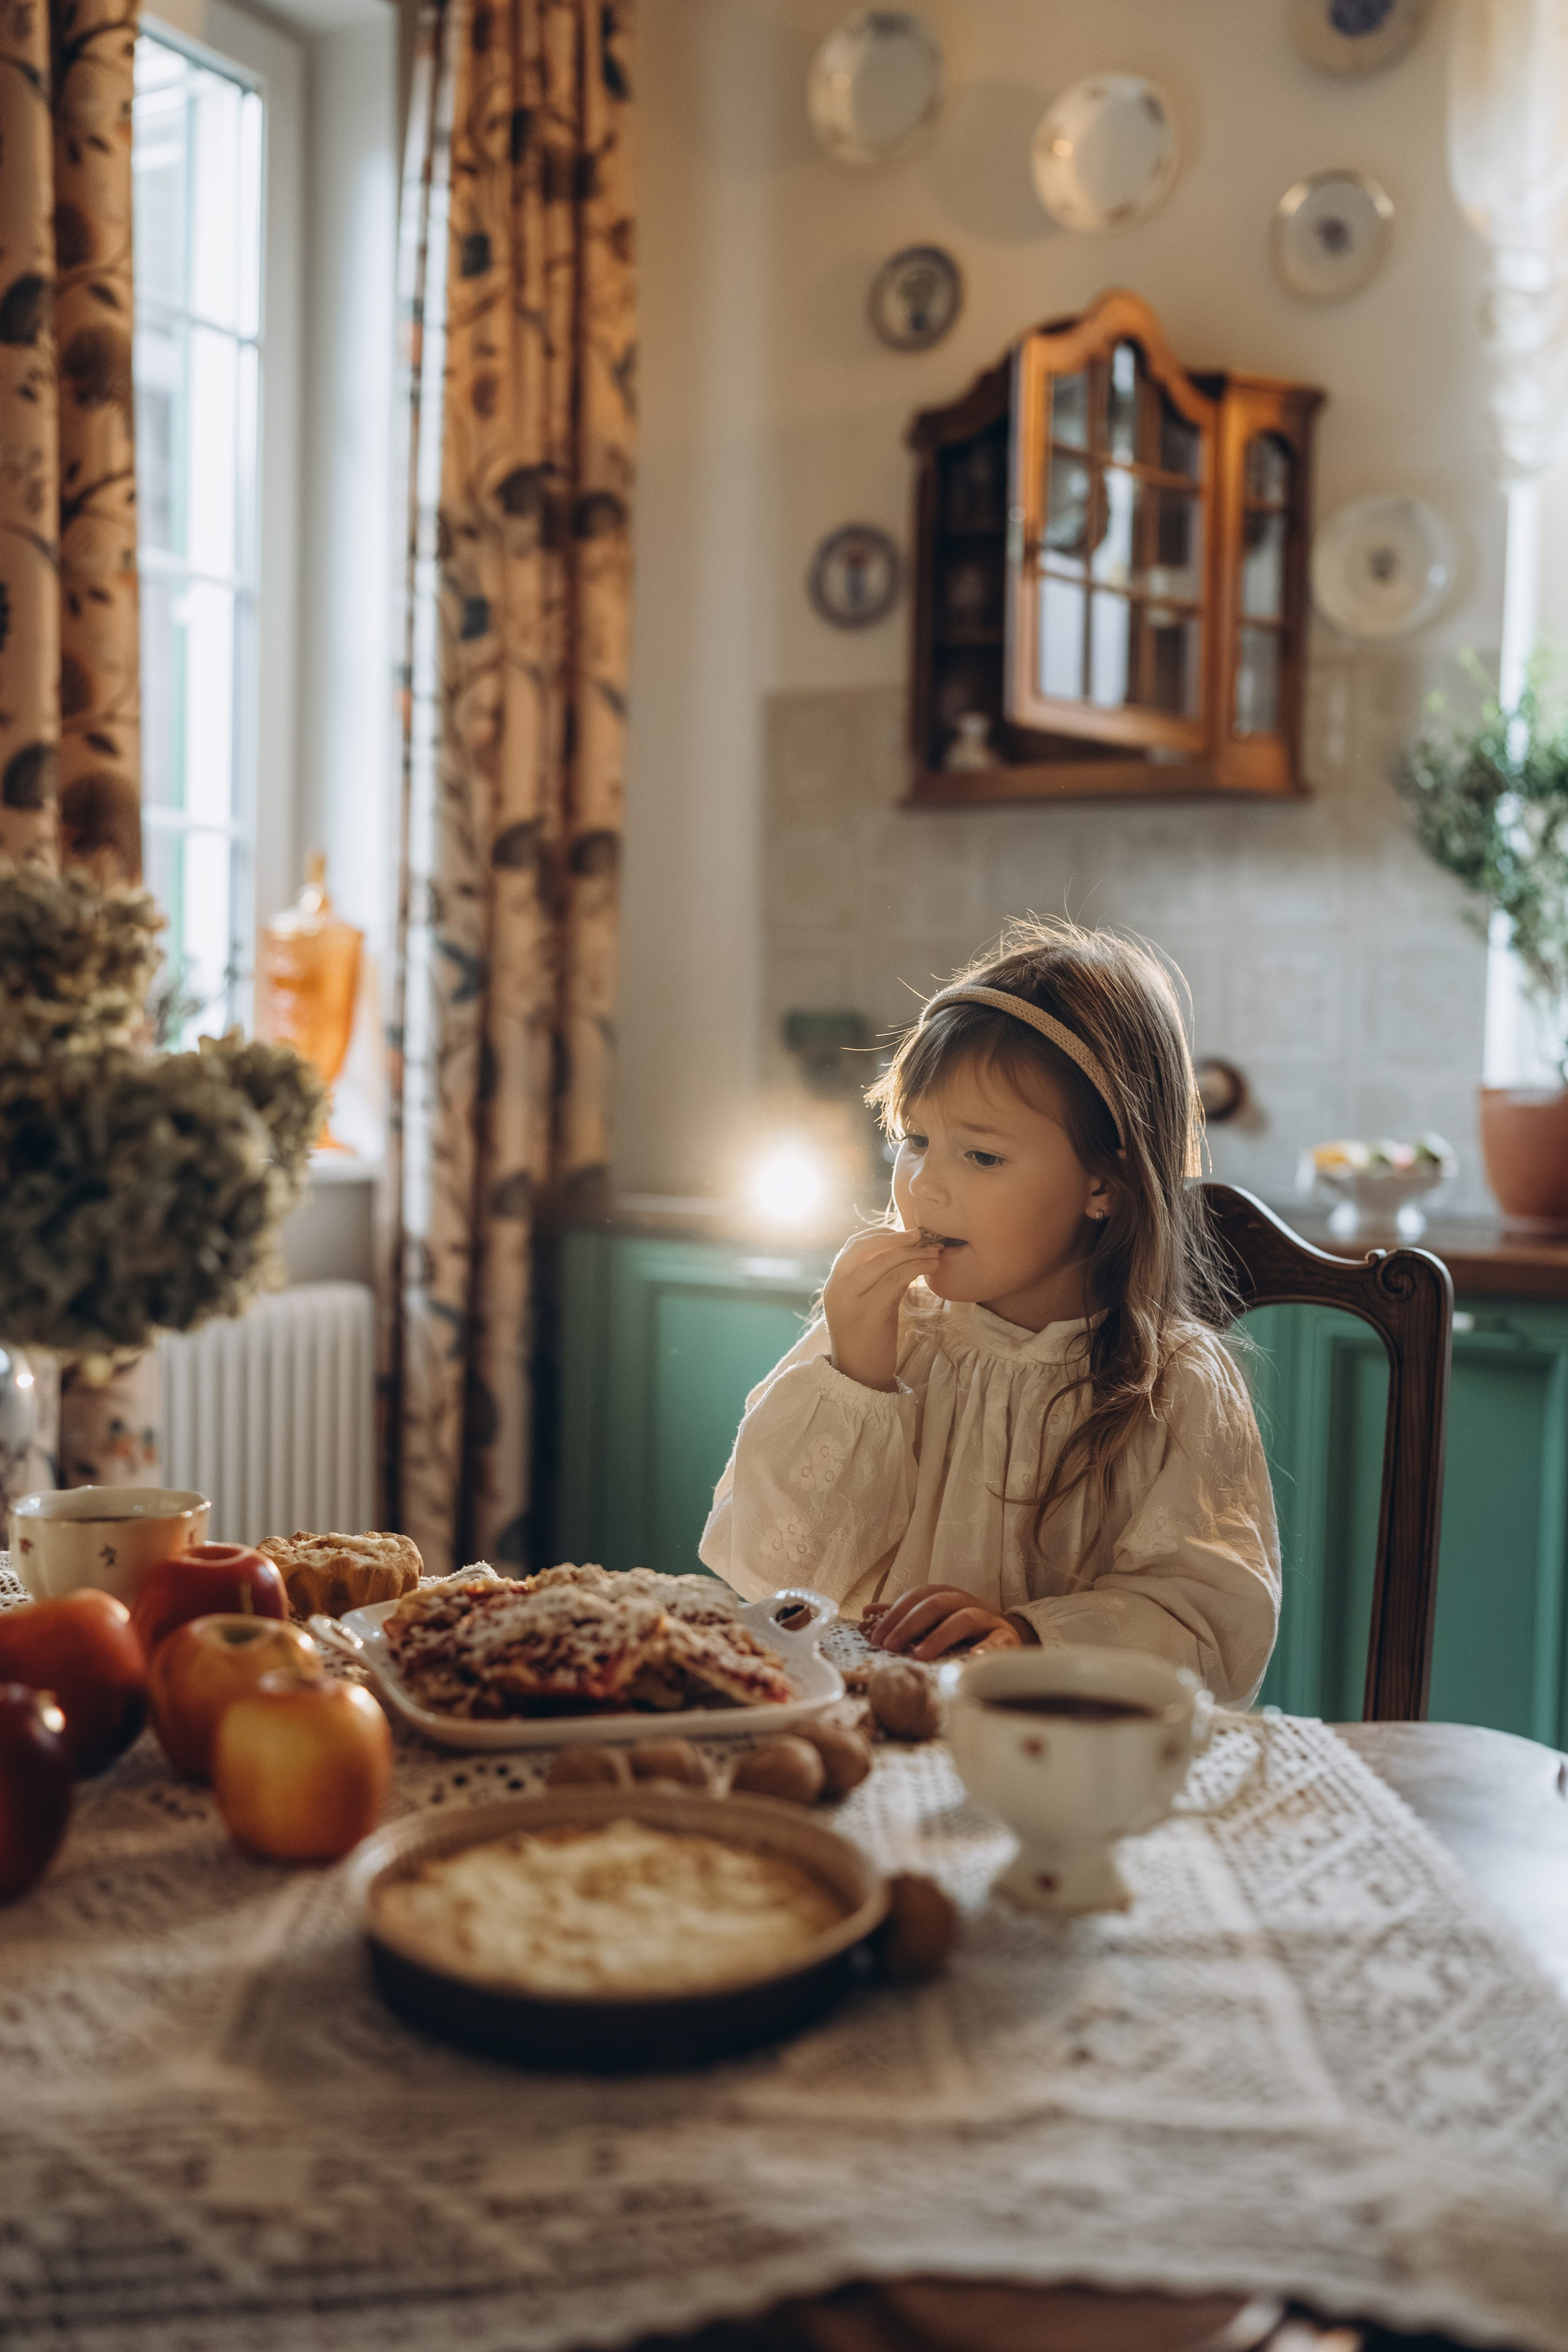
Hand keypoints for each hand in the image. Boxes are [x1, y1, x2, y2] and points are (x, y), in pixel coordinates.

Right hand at [823, 1225, 938, 1390]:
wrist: (860, 1375)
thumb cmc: (868, 1338)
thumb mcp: (868, 1302)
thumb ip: (879, 1279)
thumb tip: (905, 1255)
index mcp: (835, 1283)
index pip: (853, 1246)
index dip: (880, 1234)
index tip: (904, 1235)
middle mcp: (838, 1287)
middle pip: (866, 1247)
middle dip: (896, 1238)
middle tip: (921, 1236)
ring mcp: (851, 1300)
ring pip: (884, 1262)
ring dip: (913, 1253)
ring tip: (934, 1253)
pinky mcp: (869, 1313)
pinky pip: (895, 1280)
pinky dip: (915, 1269)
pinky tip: (930, 1269)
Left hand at [871, 1584, 1030, 1660]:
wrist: (1007, 1636)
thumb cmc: (963, 1631)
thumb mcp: (933, 1620)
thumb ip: (903, 1616)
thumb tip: (868, 1612)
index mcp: (945, 1596)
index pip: (916, 1597)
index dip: (895, 1614)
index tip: (876, 1637)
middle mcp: (965, 1602)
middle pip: (936, 1603)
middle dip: (910, 1623)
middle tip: (890, 1645)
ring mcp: (987, 1619)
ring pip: (964, 1618)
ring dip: (939, 1635)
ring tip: (920, 1654)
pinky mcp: (1006, 1638)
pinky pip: (996, 1642)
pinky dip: (984, 1649)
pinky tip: (971, 1660)